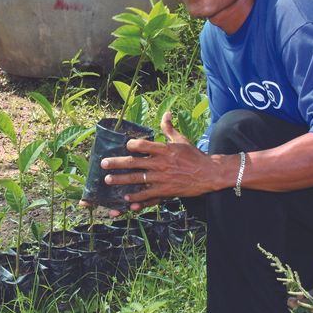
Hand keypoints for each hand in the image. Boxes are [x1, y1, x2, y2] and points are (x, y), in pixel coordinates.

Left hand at [99, 111, 223, 211]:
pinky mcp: (165, 191)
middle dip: (117, 163)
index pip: (142, 145)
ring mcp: (162, 178)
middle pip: (134, 163)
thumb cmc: (194, 156)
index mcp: (164, 149)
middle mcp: (161, 163)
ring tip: (108, 180)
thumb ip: (169, 128)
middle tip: (104, 163)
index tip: (125, 146)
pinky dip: (136, 197)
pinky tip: (126, 199)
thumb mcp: (182, 140)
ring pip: (137, 179)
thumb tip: (166, 113)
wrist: (208, 174)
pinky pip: (147, 194)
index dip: (131, 145)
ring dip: (121, 180)